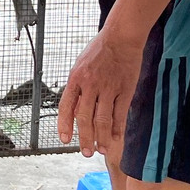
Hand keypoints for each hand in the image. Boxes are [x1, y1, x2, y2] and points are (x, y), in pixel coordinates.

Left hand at [57, 29, 144, 158]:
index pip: (66, 106)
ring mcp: (108, 88)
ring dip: (102, 138)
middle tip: (86, 152)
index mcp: (75, 78)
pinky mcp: (125, 89)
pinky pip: (120, 113)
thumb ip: (78, 89)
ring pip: (103, 120)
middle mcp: (90, 84)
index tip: (64, 140)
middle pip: (85, 118)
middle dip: (85, 138)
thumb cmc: (99, 51)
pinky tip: (115, 137)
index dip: (64, 125)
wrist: (121, 37)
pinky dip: (117, 128)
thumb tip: (76, 112)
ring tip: (101, 150)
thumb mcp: (80, 66)